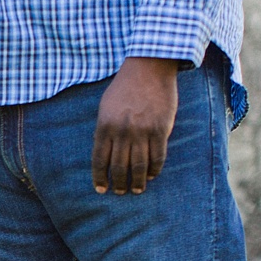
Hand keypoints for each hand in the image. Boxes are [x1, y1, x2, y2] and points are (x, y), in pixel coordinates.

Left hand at [91, 57, 179, 194]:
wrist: (149, 68)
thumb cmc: (124, 88)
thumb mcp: (105, 107)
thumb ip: (104, 131)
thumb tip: (104, 155)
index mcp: (105, 126)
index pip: (100, 160)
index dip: (100, 178)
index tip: (101, 190)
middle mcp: (122, 131)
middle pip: (119, 167)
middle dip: (119, 184)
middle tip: (120, 192)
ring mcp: (142, 131)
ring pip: (138, 166)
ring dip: (137, 182)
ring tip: (137, 190)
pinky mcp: (161, 129)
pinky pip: (157, 156)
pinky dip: (154, 169)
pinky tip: (152, 175)